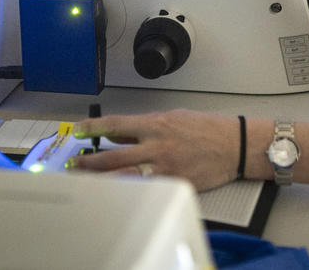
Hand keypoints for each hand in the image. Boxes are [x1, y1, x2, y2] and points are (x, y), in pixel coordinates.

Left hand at [69, 108, 244, 191]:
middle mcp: (156, 145)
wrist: (235, 145)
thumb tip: (123, 132)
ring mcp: (163, 166)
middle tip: (74, 165)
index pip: (116, 125)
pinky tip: (117, 190)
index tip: (78, 130)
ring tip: (86, 180)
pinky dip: (128, 188)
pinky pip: (144, 187)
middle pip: (112, 156)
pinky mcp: (173, 182)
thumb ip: (147, 125)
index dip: (93, 128)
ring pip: (124, 174)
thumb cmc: (208, 128)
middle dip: (89, 162)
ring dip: (102, 179)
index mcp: (156, 124)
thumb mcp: (175, 117)